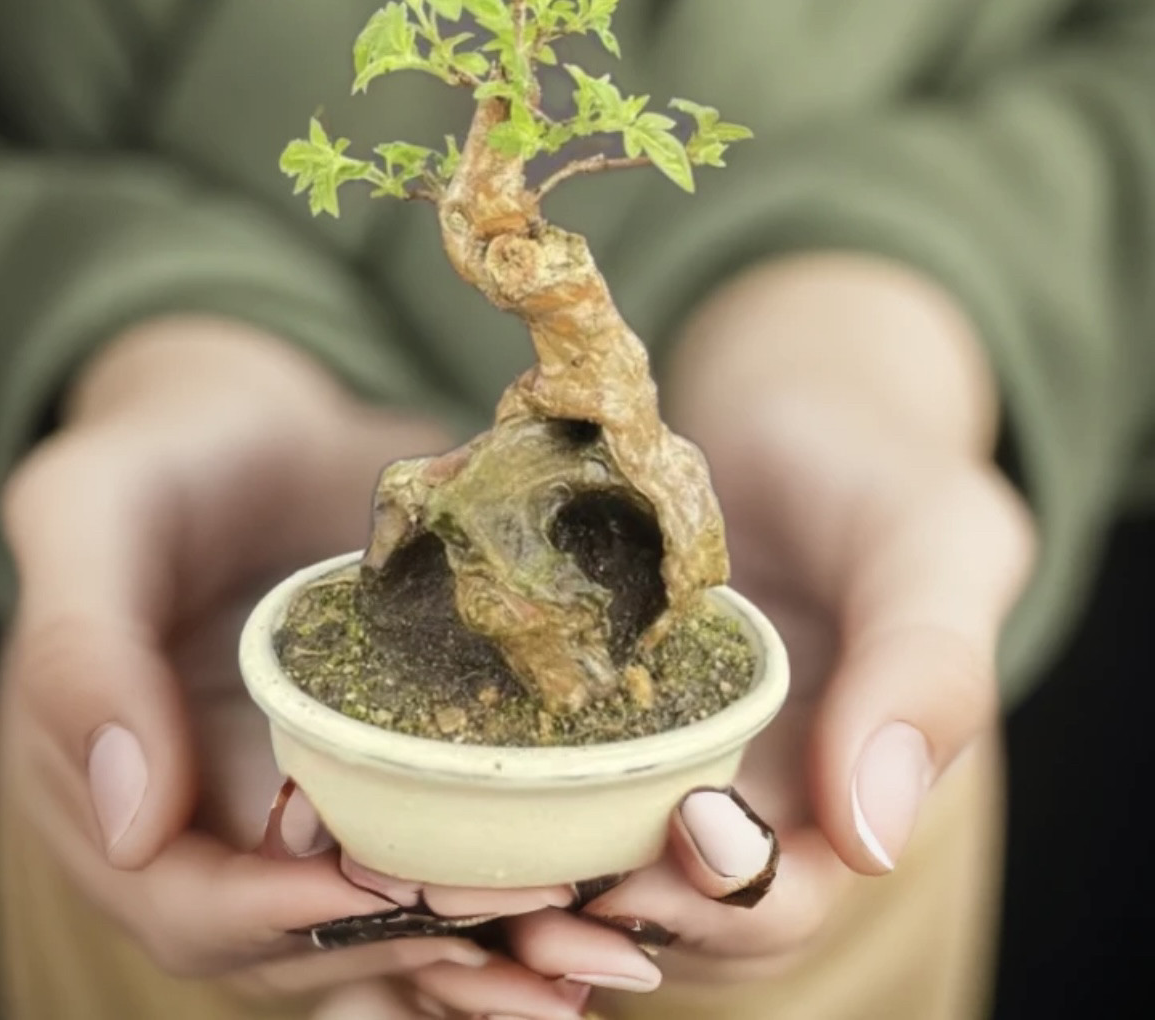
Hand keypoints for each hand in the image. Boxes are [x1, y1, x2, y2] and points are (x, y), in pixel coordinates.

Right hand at [0, 317, 584, 1016]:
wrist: (246, 429)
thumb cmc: (160, 458)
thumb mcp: (89, 515)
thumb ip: (81, 653)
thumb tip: (131, 826)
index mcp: (115, 798)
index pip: (191, 907)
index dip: (284, 918)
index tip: (394, 890)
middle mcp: (207, 832)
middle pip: (298, 948)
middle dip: (409, 953)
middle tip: (534, 930)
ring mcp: (294, 812)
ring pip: (373, 930)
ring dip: (475, 959)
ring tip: (590, 954)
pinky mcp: (370, 780)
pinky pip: (424, 860)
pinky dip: (491, 898)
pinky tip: (586, 895)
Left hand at [504, 253, 1033, 990]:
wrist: (786, 415)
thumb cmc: (876, 476)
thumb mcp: (931, 550)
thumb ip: (926, 673)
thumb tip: (872, 835)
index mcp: (827, 803)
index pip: (775, 901)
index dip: (727, 896)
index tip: (684, 825)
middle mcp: (728, 804)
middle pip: (656, 912)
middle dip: (586, 919)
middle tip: (510, 881)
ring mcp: (644, 761)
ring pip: (576, 865)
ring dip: (508, 885)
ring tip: (431, 863)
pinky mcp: (575, 712)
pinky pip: (525, 777)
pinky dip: (475, 796)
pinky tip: (403, 776)